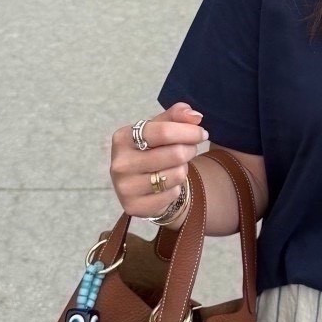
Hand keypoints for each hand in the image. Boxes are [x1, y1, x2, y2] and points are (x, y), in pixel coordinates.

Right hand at [109, 102, 208, 218]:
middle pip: (174, 154)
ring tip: (176, 166)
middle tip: (189, 149)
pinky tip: (167, 185)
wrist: (140, 185)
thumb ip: (177, 116)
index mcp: (123, 138)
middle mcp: (120, 163)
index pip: (163, 131)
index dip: (189, 131)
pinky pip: (172, 194)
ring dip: (183, 169)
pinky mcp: (134, 206)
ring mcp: (125, 187)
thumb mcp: (160, 128)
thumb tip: (195, 116)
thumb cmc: (151, 151)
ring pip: (176, 175)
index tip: (202, 133)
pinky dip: (176, 188)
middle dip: (189, 150)